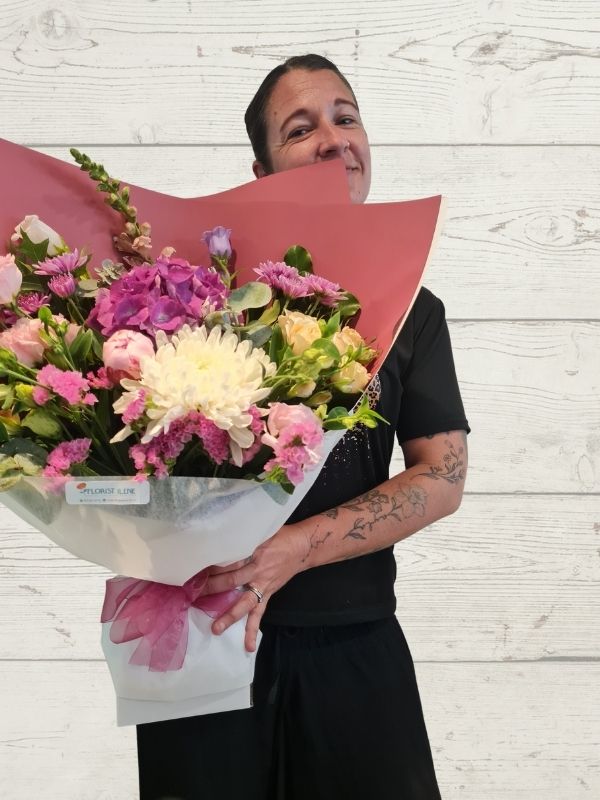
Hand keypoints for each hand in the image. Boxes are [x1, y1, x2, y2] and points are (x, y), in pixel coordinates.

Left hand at [204, 523, 308, 651]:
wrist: (301, 547)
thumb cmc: (278, 536)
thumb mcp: (260, 530)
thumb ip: (242, 536)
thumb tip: (220, 535)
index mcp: (252, 550)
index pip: (229, 559)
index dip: (212, 565)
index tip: (194, 569)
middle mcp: (256, 569)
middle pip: (231, 580)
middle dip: (212, 588)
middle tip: (193, 596)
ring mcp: (262, 584)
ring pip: (244, 602)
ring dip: (230, 615)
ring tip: (216, 629)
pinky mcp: (268, 593)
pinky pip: (259, 613)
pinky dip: (253, 629)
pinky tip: (248, 646)